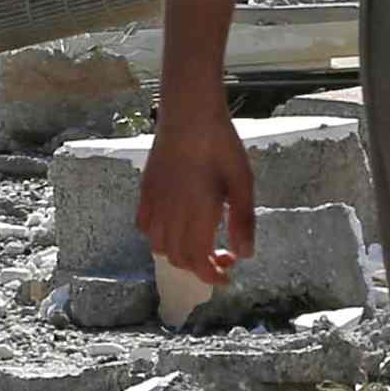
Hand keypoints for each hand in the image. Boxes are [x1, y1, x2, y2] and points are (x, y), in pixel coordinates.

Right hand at [137, 84, 256, 289]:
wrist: (189, 114)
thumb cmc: (221, 146)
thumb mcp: (242, 183)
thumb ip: (243, 221)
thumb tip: (245, 254)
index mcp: (197, 216)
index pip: (197, 262)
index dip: (211, 276)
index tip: (226, 276)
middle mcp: (171, 215)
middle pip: (178, 258)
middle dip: (199, 266)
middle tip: (221, 257)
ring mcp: (155, 203)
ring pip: (158, 245)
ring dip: (179, 253)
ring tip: (198, 242)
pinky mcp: (146, 190)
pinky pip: (144, 225)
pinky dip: (157, 235)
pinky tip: (173, 224)